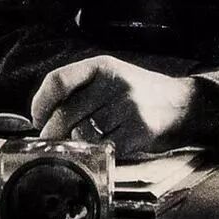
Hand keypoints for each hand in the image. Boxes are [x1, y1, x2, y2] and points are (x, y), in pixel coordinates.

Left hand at [30, 55, 203, 156]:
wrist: (180, 103)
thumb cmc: (137, 92)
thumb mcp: (111, 78)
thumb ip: (80, 90)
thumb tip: (44, 119)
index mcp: (102, 66)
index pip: (58, 81)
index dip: (41, 104)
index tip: (38, 119)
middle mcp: (114, 82)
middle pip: (66, 114)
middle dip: (53, 134)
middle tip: (52, 143)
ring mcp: (128, 105)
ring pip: (82, 134)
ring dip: (75, 146)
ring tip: (80, 145)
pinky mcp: (139, 129)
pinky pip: (104, 148)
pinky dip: (98, 153)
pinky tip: (103, 148)